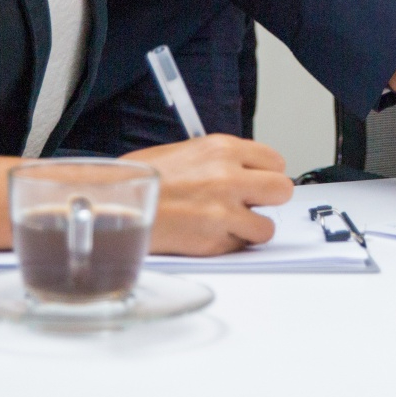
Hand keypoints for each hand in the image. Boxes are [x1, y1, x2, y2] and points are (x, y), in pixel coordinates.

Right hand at [127, 135, 293, 254]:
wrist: (113, 205)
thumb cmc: (142, 179)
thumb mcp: (187, 152)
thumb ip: (221, 160)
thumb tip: (246, 171)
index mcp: (222, 149)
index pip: (274, 161)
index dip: (267, 174)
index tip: (259, 182)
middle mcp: (228, 177)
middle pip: (281, 190)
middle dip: (269, 199)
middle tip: (251, 204)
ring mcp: (223, 211)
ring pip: (267, 227)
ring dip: (250, 229)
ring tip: (228, 225)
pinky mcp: (213, 241)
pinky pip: (240, 247)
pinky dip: (228, 246)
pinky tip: (208, 235)